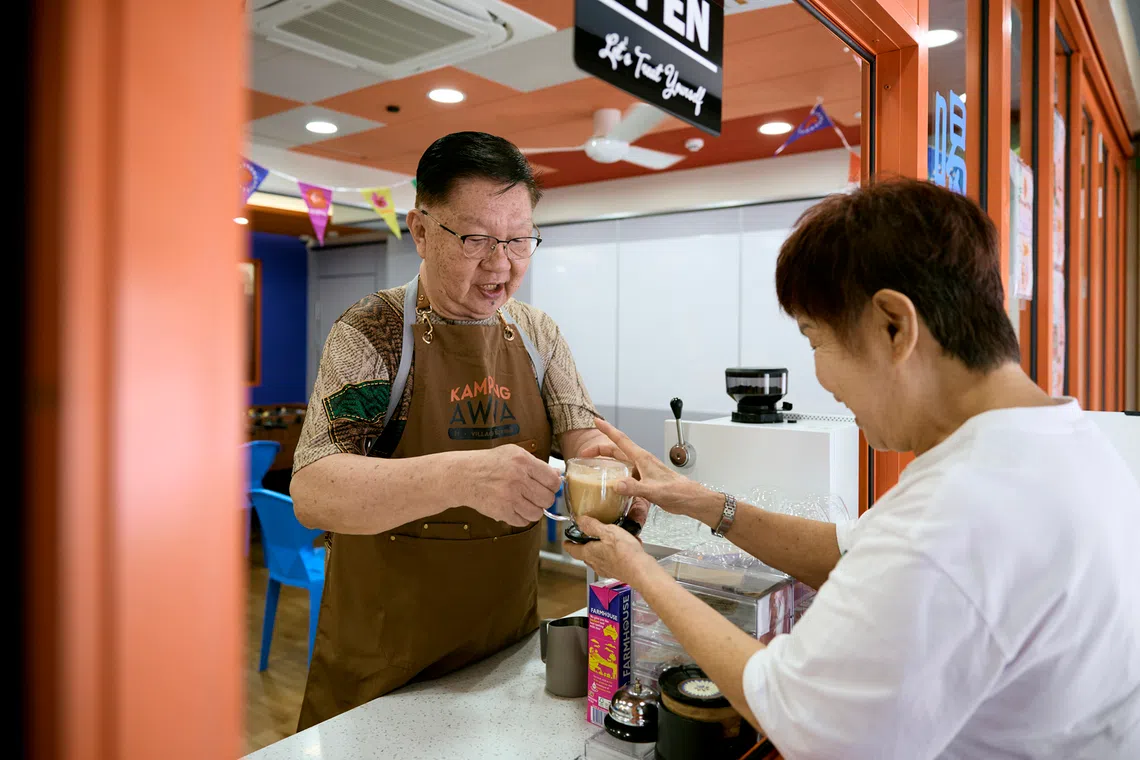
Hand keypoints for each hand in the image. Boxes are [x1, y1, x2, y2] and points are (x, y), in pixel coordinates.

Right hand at [457, 445, 560, 526]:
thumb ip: (536, 464)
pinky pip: (523, 522)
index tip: (548, 487)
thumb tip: (557, 474)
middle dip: (544, 499)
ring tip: (524, 502)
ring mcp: (510, 497)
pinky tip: (514, 508)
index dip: (553, 486)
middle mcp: (517, 479)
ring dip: (533, 510)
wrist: (463, 476)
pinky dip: (521, 518)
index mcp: (523, 461)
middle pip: (548, 499)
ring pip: (537, 513)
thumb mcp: (513, 454)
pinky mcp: (502, 511)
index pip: (553, 480)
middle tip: (536, 496)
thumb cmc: (489, 463)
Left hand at [563, 516, 656, 586]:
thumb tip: (580, 520)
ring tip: (605, 542)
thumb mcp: (608, 531)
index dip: (568, 545)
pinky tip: (622, 548)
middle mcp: (596, 563)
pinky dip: (612, 555)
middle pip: (585, 555)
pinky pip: (610, 562)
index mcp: (590, 553)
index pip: (573, 550)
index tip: (566, 542)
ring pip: (597, 559)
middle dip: (583, 547)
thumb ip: (592, 525)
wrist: (641, 571)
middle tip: (584, 540)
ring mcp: (606, 569)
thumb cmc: (625, 553)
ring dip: (598, 551)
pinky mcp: (617, 572)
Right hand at [580, 418, 709, 517]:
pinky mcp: (645, 480)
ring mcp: (643, 471)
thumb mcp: (653, 490)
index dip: (608, 430)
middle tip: (584, 454)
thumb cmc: (676, 492)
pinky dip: (615, 474)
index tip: (597, 421)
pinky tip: (611, 483)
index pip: (621, 440)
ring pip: (621, 462)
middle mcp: (641, 462)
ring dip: (606, 461)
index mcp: (642, 459)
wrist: (689, 499)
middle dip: (599, 449)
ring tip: (593, 466)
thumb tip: (616, 485)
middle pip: (617, 450)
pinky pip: (626, 473)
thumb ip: (635, 488)